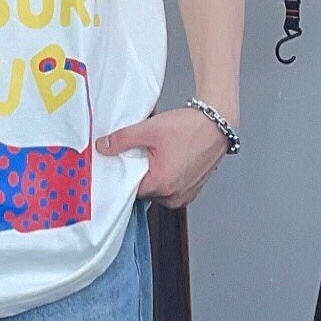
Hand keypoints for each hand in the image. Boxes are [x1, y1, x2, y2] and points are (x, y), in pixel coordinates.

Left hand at [95, 105, 230, 208]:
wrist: (217, 123)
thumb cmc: (190, 127)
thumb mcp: (149, 129)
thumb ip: (122, 140)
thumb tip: (103, 147)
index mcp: (162, 185)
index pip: (129, 189)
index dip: (123, 173)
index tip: (122, 161)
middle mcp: (174, 196)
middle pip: (144, 191)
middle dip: (139, 173)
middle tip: (142, 153)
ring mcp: (185, 195)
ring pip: (158, 190)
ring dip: (154, 176)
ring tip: (157, 154)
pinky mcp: (193, 190)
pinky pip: (171, 189)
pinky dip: (167, 176)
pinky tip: (168, 159)